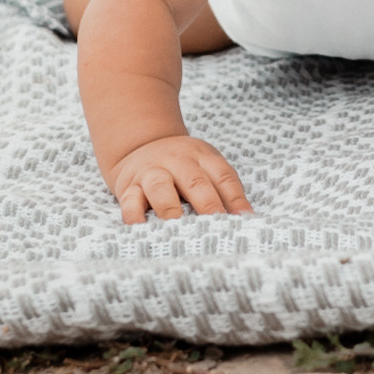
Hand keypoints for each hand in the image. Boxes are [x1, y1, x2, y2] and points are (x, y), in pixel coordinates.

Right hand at [107, 136, 252, 221]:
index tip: (244, 218)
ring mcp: (152, 172)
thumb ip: (222, 188)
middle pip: (195, 182)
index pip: (223, 176)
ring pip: (161, 187)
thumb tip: (244, 217)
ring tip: (178, 228)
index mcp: (203, 157)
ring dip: (170, 208)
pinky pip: (130, 200)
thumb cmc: (181, 164)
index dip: (235, 198)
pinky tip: (140, 228)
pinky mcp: (129, 186)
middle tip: (216, 225)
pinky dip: (134, 215)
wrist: (141, 144)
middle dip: (207, 204)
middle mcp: (178, 162)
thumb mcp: (205, 166)